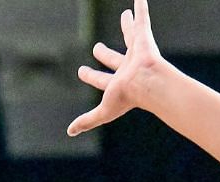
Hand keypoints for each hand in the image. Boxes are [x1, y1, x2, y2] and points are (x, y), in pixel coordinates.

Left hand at [69, 0, 171, 135]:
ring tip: (125, 14)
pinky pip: (143, 19)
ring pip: (131, 35)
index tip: (81, 71)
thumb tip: (70, 132)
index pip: (101, 78)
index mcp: (118, 83)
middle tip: (96, 48)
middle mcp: (128, 67)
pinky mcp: (145, 39)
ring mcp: (137, 53)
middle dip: (105, 53)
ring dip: (128, 25)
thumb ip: (88, 120)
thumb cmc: (128, 98)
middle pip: (114, 57)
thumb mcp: (104, 111)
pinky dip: (141, 8)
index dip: (90, 76)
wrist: (149, 84)